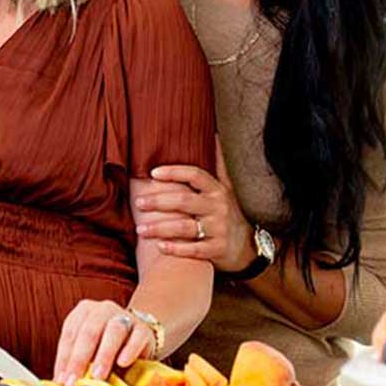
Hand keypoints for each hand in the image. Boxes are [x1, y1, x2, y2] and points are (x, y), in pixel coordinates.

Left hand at [52, 299, 153, 385]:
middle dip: (80, 359)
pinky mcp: (144, 329)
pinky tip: (123, 363)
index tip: (62, 380)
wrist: (137, 340)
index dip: (64, 358)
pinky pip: (137, 337)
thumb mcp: (88, 351)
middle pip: (89, 331)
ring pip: (114, 331)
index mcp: (84, 312)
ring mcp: (126, 317)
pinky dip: (129, 350)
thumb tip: (62, 385)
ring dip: (104, 355)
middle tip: (75, 382)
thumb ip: (76, 364)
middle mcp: (103, 310)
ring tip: (98, 376)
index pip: (70, 333)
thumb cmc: (106, 348)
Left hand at [135, 143, 255, 270]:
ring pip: (185, 228)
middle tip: (138, 202)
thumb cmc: (229, 213)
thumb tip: (214, 136)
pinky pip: (193, 250)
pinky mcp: (216, 250)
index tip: (153, 173)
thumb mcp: (226, 188)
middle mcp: (218, 208)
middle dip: (159, 201)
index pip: (195, 175)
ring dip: (160, 228)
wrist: (247, 246)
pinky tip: (159, 247)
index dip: (174, 172)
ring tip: (140, 230)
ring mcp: (218, 229)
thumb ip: (218, 165)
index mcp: (218, 190)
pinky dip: (176, 249)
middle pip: (184, 201)